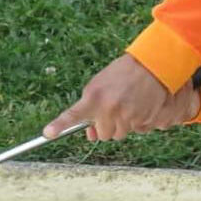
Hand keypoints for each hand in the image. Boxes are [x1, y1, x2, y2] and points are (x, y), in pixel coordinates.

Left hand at [44, 54, 200, 141]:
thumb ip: (91, 108)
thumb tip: (90, 135)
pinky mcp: (143, 120)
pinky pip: (137, 131)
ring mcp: (126, 116)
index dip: (60, 125)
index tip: (48, 133)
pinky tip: (140, 107)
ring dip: (122, 125)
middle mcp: (109, 109)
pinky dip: (138, 123)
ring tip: (129, 104)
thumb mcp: (101, 85)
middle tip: (114, 108)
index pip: (74, 115)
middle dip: (107, 126)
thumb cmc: (124, 73)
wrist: (152, 65)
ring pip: (119, 134)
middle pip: (103, 134)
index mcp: (94, 97)